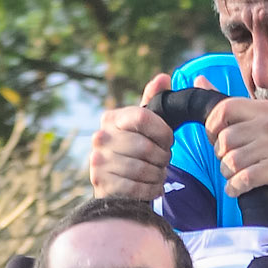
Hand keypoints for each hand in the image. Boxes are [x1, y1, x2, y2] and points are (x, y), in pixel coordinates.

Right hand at [88, 73, 175, 200]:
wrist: (118, 185)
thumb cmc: (136, 150)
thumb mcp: (145, 124)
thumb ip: (153, 101)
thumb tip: (163, 78)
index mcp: (111, 118)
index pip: (143, 117)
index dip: (163, 131)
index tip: (169, 141)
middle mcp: (100, 138)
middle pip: (144, 147)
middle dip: (162, 157)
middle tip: (165, 161)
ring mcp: (98, 162)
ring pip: (141, 169)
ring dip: (158, 175)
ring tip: (160, 174)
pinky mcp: (102, 185)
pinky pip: (135, 188)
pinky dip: (151, 189)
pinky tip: (155, 187)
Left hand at [204, 95, 267, 212]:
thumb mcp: (259, 124)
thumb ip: (230, 107)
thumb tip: (199, 80)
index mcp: (263, 109)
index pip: (224, 108)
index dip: (211, 128)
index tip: (216, 140)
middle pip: (225, 139)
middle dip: (221, 157)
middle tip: (230, 163)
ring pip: (232, 161)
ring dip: (228, 175)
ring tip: (235, 177)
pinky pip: (244, 179)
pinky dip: (235, 188)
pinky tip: (237, 189)